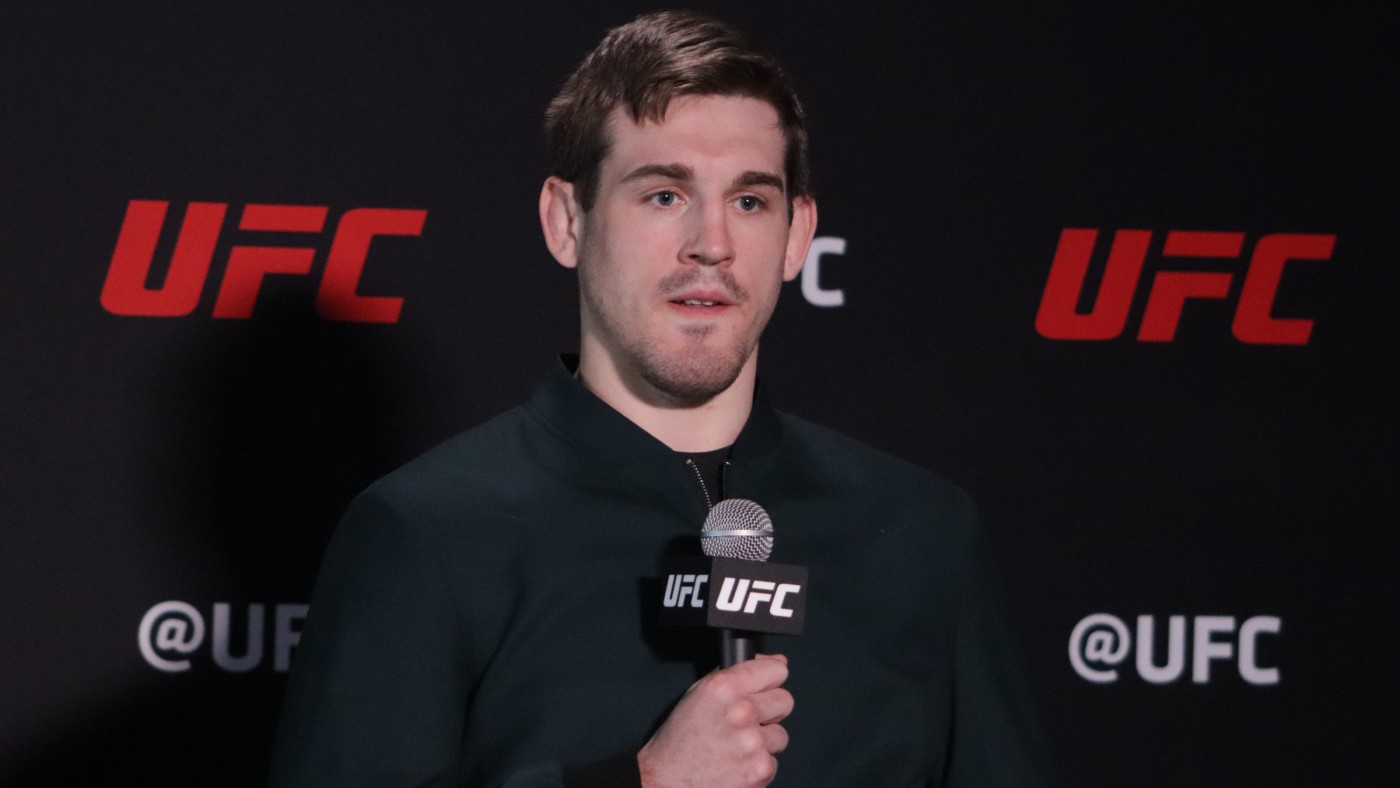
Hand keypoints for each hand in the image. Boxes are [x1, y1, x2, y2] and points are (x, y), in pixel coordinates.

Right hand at [637, 653, 792, 787]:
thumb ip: (735, 674)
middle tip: (747, 721)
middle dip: (770, 710)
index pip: (776, 669)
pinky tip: (736, 764)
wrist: (668, 780)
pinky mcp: (760, 769)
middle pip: (785, 700)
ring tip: (736, 746)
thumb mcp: (699, 694)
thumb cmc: (680, 740)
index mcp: (725, 687)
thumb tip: (772, 662)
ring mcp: (753, 743)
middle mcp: (742, 712)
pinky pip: (772, 761)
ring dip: (764, 741)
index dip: (770, 678)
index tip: (765, 686)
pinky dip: (758, 764)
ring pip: (780, 734)